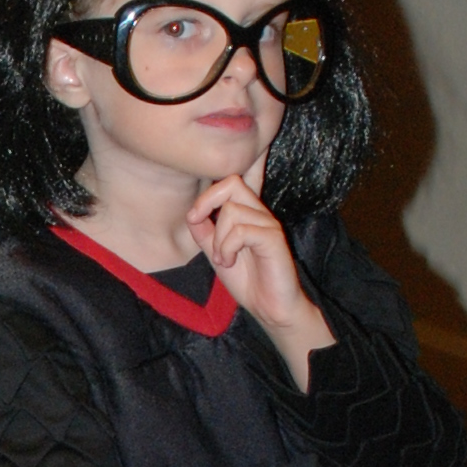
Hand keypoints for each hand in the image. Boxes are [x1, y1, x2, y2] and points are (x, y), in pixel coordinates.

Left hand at [188, 175, 334, 382]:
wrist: (271, 309)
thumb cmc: (249, 280)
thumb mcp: (217, 252)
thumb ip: (205, 232)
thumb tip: (192, 213)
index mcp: (248, 213)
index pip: (248, 175)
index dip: (245, 157)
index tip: (223, 179)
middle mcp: (260, 212)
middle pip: (231, 182)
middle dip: (207, 201)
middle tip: (199, 224)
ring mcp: (268, 223)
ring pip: (231, 210)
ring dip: (218, 239)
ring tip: (224, 258)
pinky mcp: (273, 237)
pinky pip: (241, 230)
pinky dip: (227, 247)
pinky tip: (230, 262)